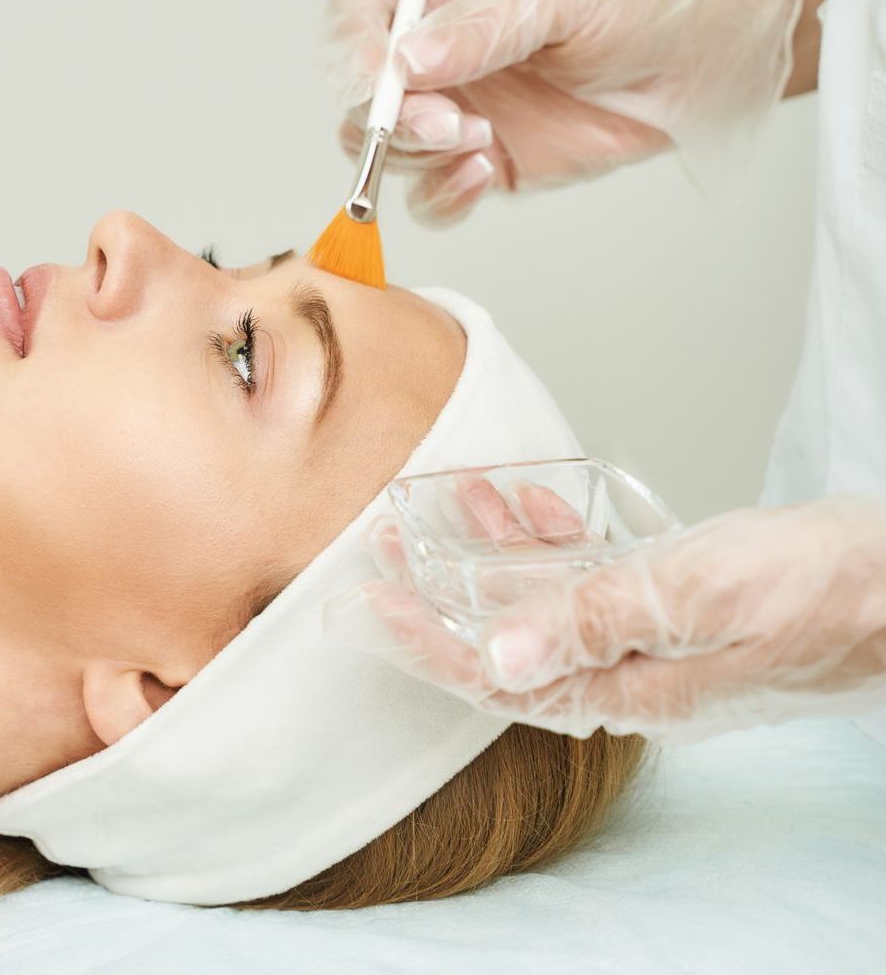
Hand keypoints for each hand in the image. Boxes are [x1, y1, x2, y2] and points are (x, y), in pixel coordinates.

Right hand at [320, 0, 802, 223]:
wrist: (697, 67)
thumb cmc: (636, 8)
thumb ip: (483, 26)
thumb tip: (407, 59)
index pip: (356, 11)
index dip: (350, 46)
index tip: (378, 76)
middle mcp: (432, 56)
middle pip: (360, 94)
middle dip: (389, 117)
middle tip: (447, 124)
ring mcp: (452, 113)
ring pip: (384, 149)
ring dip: (418, 154)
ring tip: (484, 140)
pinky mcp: (479, 164)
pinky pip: (428, 197)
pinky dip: (442, 196)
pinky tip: (484, 172)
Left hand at [325, 491, 885, 743]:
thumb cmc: (818, 591)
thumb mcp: (694, 596)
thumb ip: (594, 621)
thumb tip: (498, 655)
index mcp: (627, 685)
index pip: (499, 676)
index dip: (426, 641)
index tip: (369, 603)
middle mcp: (628, 668)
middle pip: (508, 635)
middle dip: (440, 591)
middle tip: (384, 544)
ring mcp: (650, 635)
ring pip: (545, 598)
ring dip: (490, 553)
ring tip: (443, 504)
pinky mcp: (672, 601)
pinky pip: (590, 577)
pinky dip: (551, 542)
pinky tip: (526, 506)